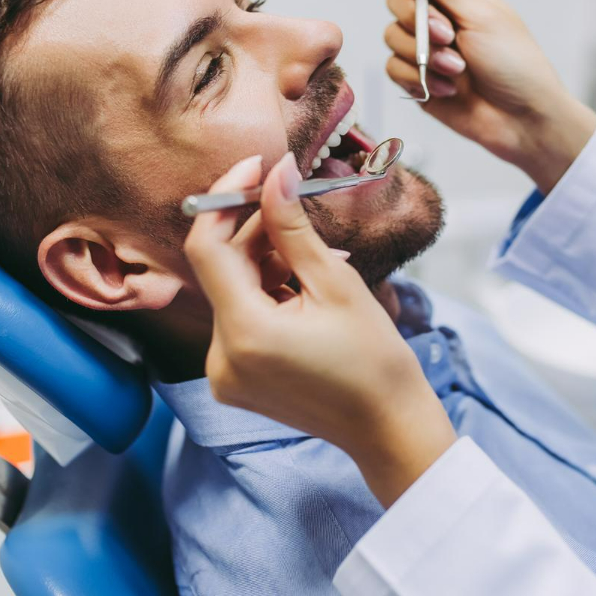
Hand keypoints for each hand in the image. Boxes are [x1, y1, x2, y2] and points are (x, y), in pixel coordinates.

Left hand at [182, 152, 456, 506]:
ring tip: (315, 257)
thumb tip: (275, 174)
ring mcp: (223, 373)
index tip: (255, 168)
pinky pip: (240, 317)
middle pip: (222, 269)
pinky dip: (266, 292)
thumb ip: (292, 227)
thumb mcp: (335, 282)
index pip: (207, 248)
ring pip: (232, 291)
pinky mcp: (234, 379)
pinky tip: (304, 286)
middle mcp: (220, 357)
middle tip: (292, 201)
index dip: (225, 199)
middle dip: (253, 230)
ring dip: (265, 261)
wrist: (387, 427)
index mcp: (244, 333)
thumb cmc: (374, 361)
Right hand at [385, 0, 595, 191]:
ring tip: (457, 71)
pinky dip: (419, 80)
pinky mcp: (417, 79)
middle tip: (449, 37)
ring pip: (392, 36)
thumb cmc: (516, 65)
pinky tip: (448, 89)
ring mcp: (425, 49)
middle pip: (396, 0)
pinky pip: (394, 69)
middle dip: (418, 21)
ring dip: (424, 56)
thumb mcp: (483, 17)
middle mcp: (438, 17)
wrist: (523, 121)